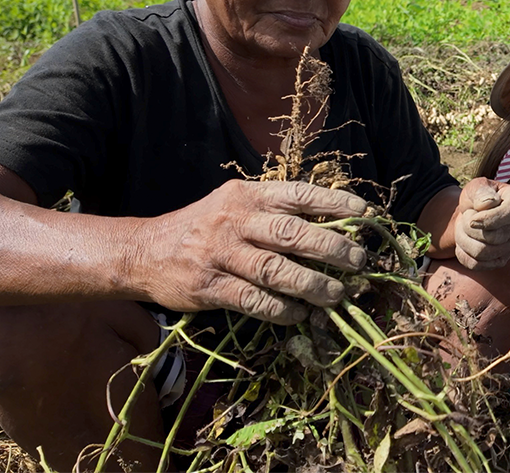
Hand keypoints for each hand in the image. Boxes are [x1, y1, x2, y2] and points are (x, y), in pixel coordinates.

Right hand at [138, 179, 368, 324]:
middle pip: (292, 233)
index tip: (365, 215)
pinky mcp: (209, 288)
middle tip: (359, 261)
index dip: (334, 204)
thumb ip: (273, 210)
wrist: (144, 251)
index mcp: (247, 196)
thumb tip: (330, 221)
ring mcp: (221, 255)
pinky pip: (253, 300)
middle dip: (332, 248)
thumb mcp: (233, 204)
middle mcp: (235, 221)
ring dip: (312, 284)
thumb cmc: (202, 226)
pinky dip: (280, 309)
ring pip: (275, 270)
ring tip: (337, 294)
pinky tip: (299, 314)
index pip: (298, 194)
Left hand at [452, 178, 509, 270]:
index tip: (471, 218)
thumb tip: (489, 203)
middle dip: (469, 228)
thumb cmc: (476, 197)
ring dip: (463, 240)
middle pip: (493, 237)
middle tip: (464, 218)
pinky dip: (463, 254)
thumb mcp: (476, 186)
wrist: (473, 213)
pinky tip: (462, 243)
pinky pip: (478, 265)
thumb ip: (481, 191)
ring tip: (461, 229)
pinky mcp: (502, 259)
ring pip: (483, 253)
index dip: (488, 219)